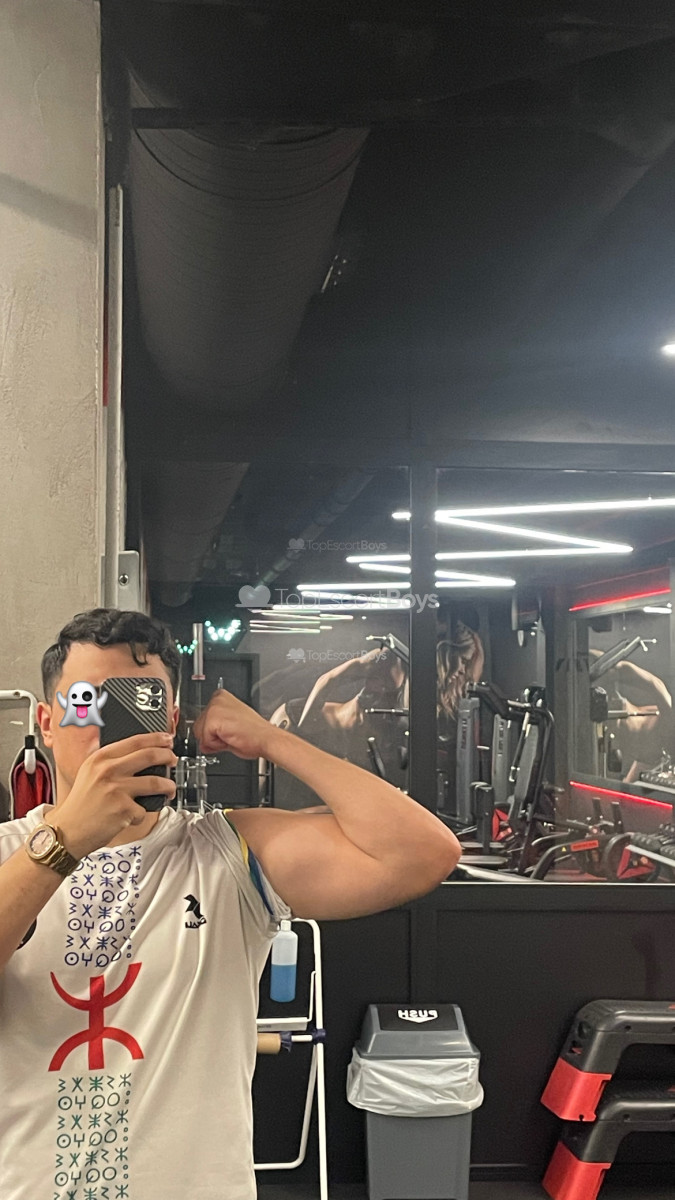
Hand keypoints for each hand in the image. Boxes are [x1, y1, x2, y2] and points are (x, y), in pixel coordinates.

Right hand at [49, 733, 176, 859]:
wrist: (67, 831)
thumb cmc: (80, 804)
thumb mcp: (90, 773)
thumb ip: (111, 762)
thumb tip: (143, 754)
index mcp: (100, 758)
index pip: (136, 741)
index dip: (157, 738)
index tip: (167, 740)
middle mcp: (108, 770)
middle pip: (150, 756)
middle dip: (168, 757)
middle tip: (173, 761)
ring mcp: (117, 790)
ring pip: (156, 782)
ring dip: (169, 786)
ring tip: (169, 790)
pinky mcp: (123, 809)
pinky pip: (145, 809)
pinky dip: (142, 814)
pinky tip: (132, 816)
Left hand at [193, 689, 275, 758]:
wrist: (265, 739)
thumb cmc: (255, 734)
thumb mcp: (230, 729)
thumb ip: (213, 732)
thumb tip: (203, 742)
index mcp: (221, 697)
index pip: (203, 719)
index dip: (213, 731)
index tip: (226, 731)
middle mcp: (216, 699)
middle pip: (198, 726)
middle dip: (211, 737)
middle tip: (230, 736)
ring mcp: (214, 708)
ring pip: (200, 733)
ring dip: (213, 741)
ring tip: (230, 736)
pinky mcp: (213, 719)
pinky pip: (205, 740)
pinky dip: (216, 745)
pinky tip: (230, 738)